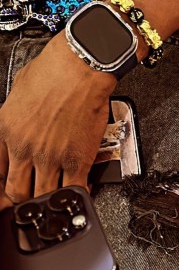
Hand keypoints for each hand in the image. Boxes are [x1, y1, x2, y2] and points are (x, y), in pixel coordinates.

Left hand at [0, 31, 115, 208]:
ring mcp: (50, 157)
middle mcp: (24, 148)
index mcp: (6, 130)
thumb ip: (12, 112)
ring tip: (51, 202)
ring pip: (42, 195)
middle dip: (21, 200)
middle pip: (16, 191)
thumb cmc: (52, 70)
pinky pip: (74, 189)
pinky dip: (75, 195)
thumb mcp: (16, 89)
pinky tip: (77, 194)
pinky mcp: (77, 160)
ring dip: (46, 201)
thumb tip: (16, 119)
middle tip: (27, 202)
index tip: (6, 190)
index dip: (1, 185)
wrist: (80, 66)